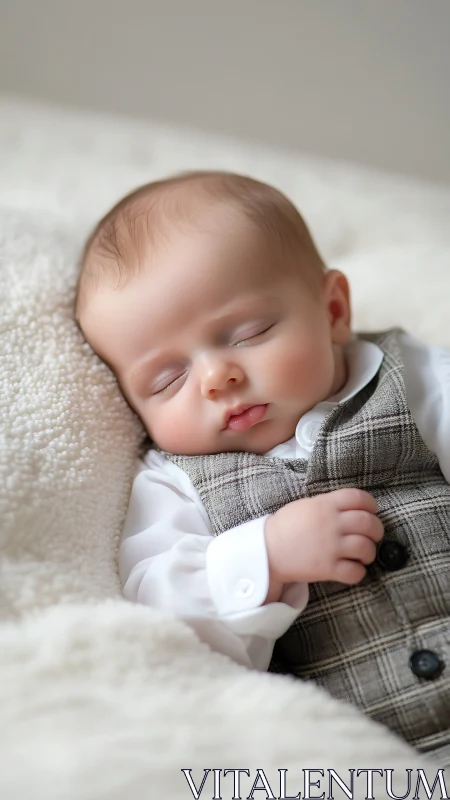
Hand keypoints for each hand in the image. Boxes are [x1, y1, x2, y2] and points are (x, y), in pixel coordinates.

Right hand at [264, 488, 383, 595]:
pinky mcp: (327, 568)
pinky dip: (359, 572)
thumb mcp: (306, 505)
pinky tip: (353, 569)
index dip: (371, 505)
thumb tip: (353, 508)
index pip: (359, 498)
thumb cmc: (286, 526)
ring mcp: (331, 547)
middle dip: (377, 530)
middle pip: (368, 523)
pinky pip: (355, 572)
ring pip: (366, 548)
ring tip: (363, 555)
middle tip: (373, 536)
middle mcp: (331, 524)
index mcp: (325, 504)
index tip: (372, 512)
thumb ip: (329, 504)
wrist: (267, 550)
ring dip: (370, 552)